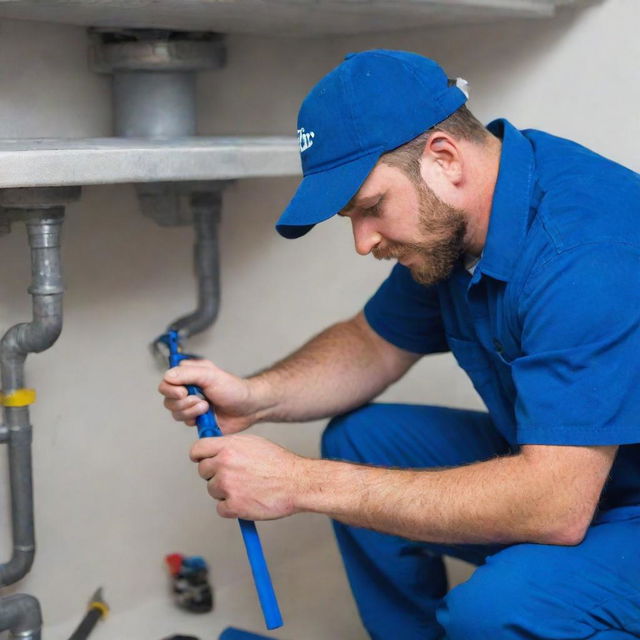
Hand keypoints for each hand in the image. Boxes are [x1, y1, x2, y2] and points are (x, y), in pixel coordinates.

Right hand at [158, 359, 265, 433]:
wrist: (247, 408)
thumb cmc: (233, 388)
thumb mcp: (211, 375)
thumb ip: (188, 373)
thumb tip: (168, 375)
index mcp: (189, 375)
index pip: (166, 381)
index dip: (171, 388)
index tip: (184, 391)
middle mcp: (187, 389)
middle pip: (168, 399)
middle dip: (184, 402)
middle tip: (201, 399)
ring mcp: (190, 405)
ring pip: (175, 412)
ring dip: (191, 411)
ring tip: (207, 406)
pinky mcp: (195, 418)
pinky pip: (184, 421)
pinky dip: (194, 419)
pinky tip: (207, 415)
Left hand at [190, 434, 306, 519]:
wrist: (297, 482)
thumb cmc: (279, 463)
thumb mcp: (253, 443)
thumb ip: (231, 446)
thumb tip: (216, 450)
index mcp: (228, 446)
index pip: (197, 449)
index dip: (200, 456)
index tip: (204, 460)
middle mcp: (224, 464)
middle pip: (203, 471)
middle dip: (214, 474)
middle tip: (233, 476)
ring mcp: (227, 485)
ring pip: (212, 490)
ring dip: (225, 491)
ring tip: (246, 487)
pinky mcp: (233, 506)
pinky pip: (221, 508)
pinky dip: (232, 508)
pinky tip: (247, 500)